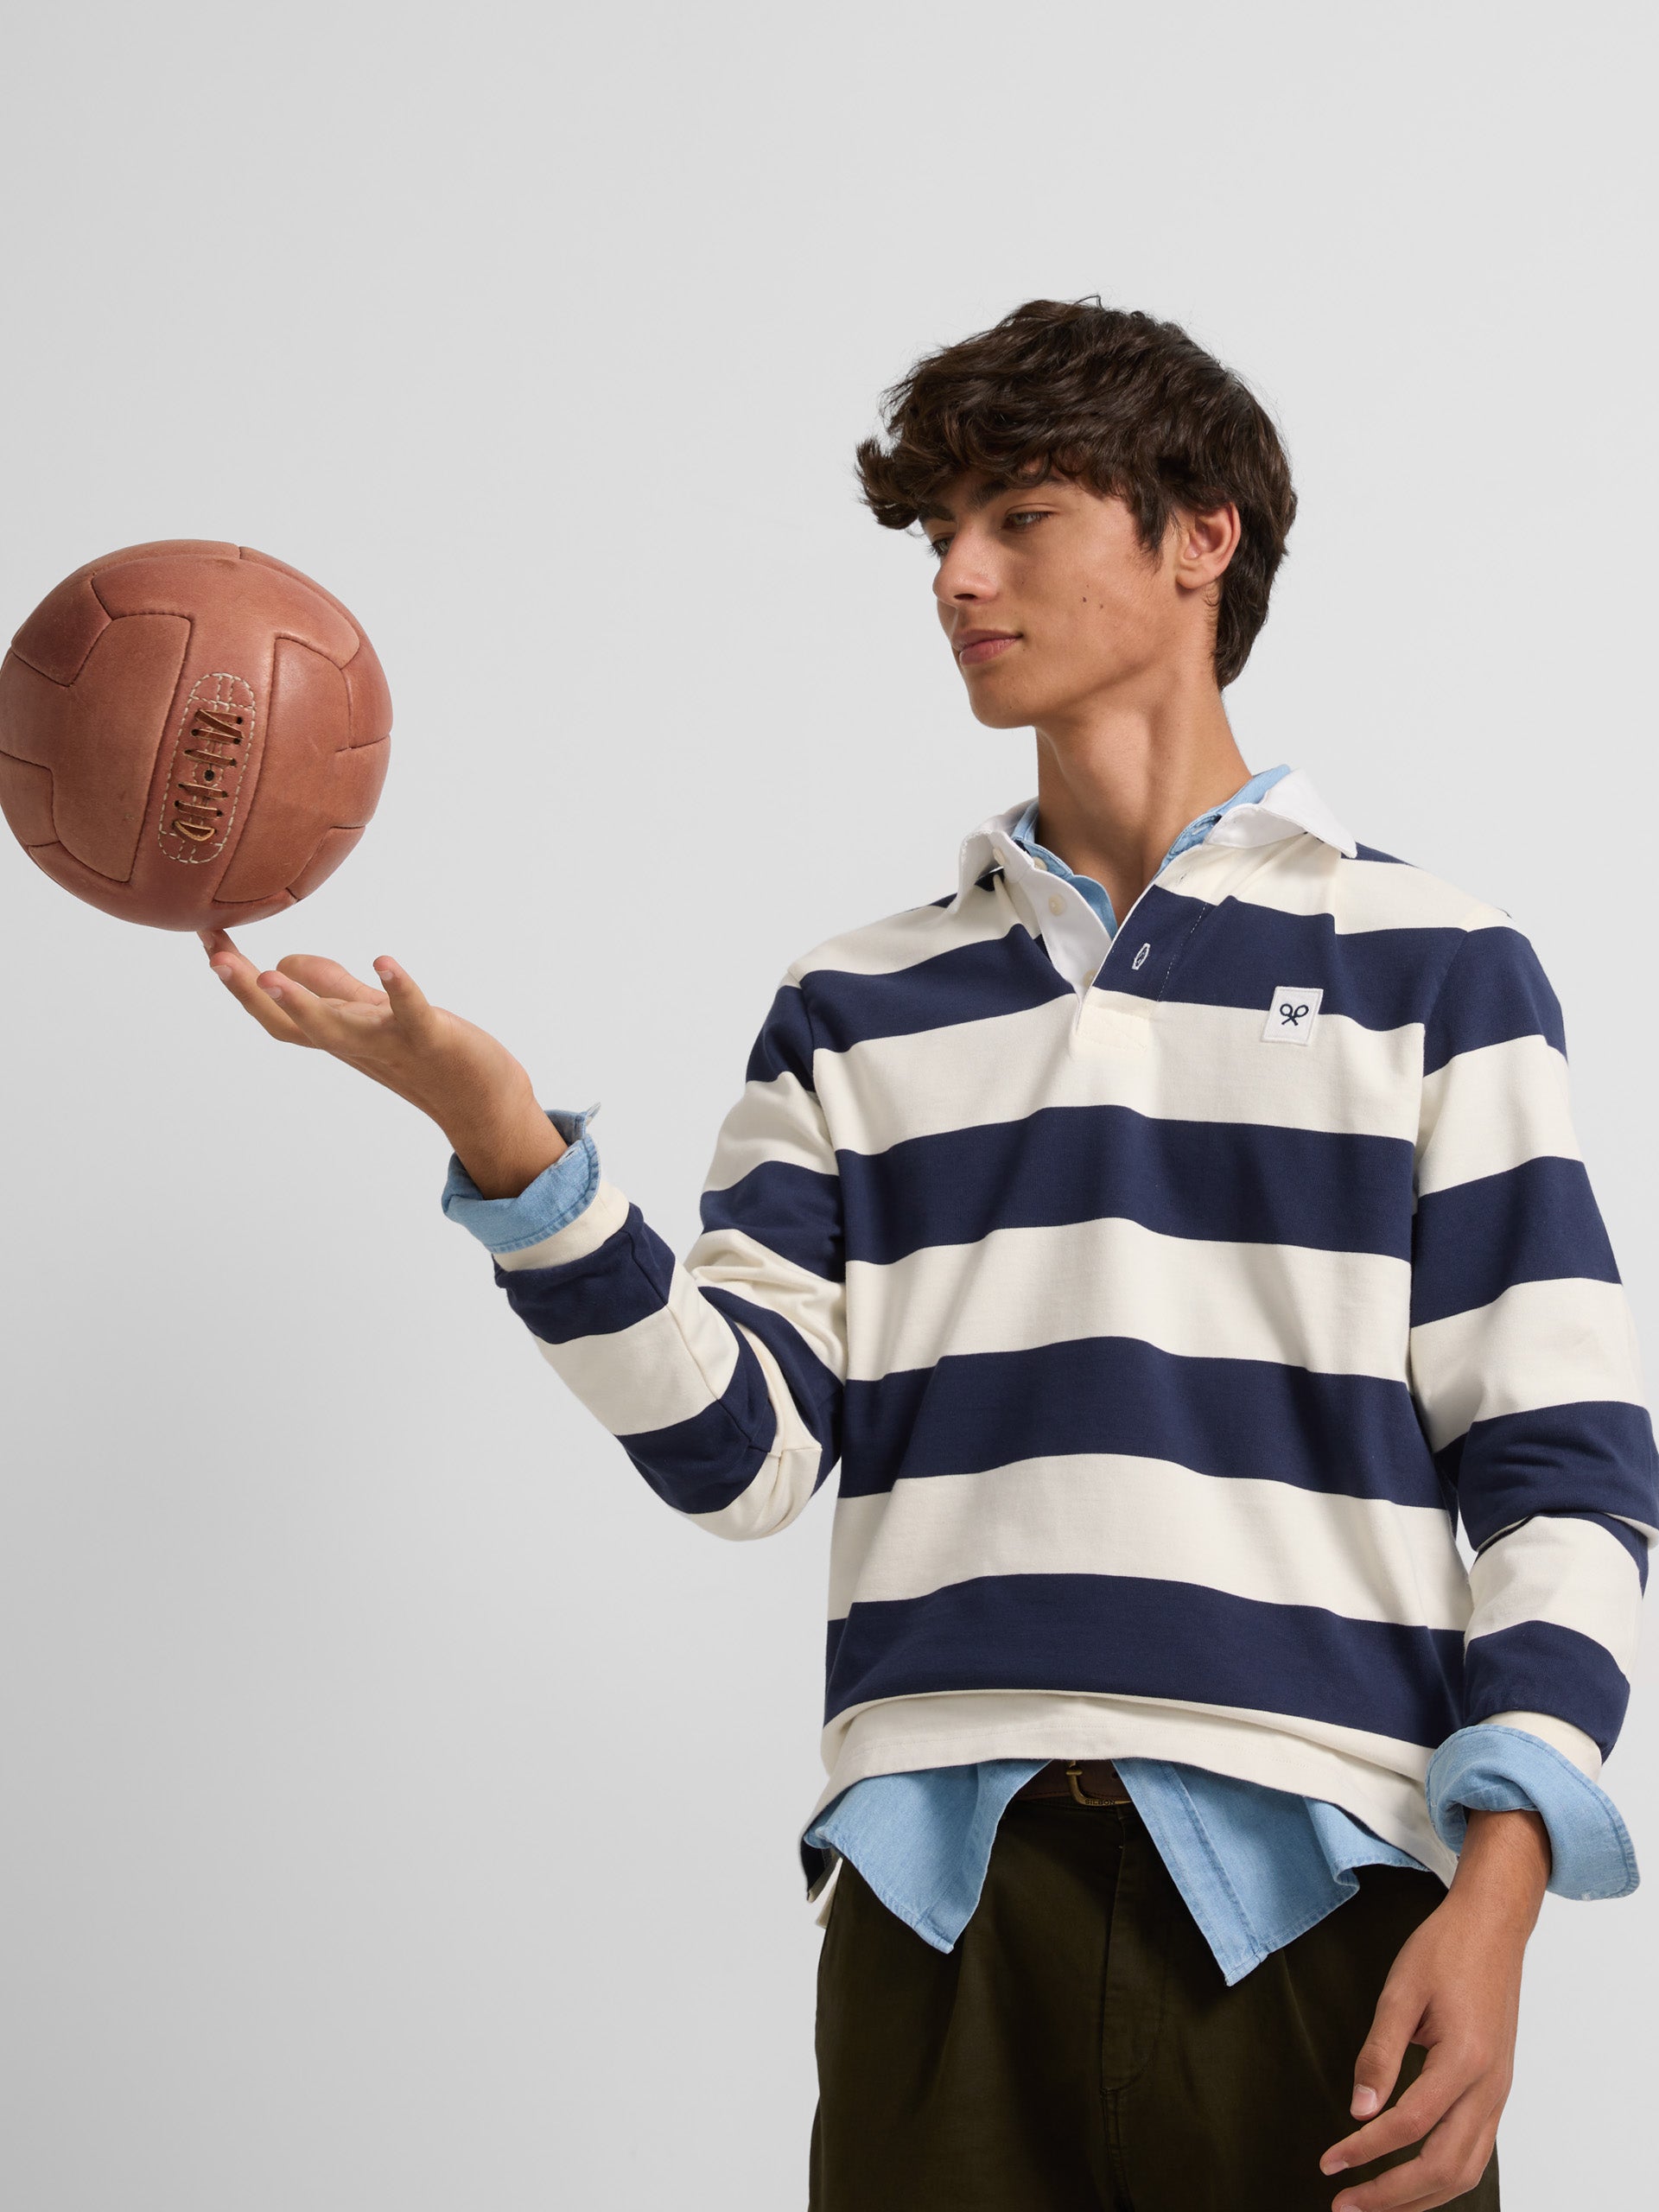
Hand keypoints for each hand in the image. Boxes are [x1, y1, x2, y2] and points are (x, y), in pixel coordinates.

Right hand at [199, 928, 567, 1198]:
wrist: (482, 1101)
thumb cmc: (424, 1055)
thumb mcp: (368, 1014)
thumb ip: (330, 989)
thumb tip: (281, 963)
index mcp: (336, 1034)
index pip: (274, 1010)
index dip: (238, 980)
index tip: (205, 936)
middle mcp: (355, 1043)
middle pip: (291, 1024)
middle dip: (250, 993)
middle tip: (214, 959)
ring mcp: (391, 1043)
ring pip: (338, 1030)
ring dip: (303, 1003)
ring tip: (270, 973)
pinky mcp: (433, 1038)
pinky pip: (413, 1013)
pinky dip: (399, 988)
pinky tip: (383, 960)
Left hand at [1320, 1809, 1548, 2209]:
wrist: (1493, 1928)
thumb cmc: (1445, 1951)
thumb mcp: (1401, 1990)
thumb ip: (1379, 2052)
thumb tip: (1359, 2110)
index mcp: (1465, 2060)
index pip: (1409, 2125)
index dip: (1364, 2151)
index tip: (1328, 2163)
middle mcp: (1490, 2087)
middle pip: (1442, 2167)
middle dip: (1391, 2195)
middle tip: (1345, 2206)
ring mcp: (1499, 2093)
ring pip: (1465, 2171)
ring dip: (1418, 2198)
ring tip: (1374, 2206)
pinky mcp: (1497, 2092)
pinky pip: (1474, 2153)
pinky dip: (1442, 2179)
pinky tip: (1410, 2182)